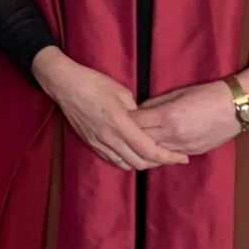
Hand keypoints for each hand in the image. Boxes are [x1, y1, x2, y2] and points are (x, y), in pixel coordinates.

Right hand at [32, 47, 188, 171]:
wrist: (65, 85)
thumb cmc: (94, 83)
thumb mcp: (122, 93)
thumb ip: (137, 111)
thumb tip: (146, 122)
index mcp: (121, 124)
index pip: (150, 150)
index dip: (169, 157)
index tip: (182, 157)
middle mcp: (110, 138)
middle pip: (140, 163)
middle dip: (158, 163)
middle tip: (170, 156)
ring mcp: (99, 143)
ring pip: (126, 165)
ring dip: (142, 163)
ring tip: (152, 155)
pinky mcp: (91, 143)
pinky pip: (112, 160)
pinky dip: (126, 161)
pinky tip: (132, 153)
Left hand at [132, 69, 248, 156]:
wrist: (236, 107)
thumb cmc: (207, 94)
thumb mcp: (178, 93)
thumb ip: (156, 104)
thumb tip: (139, 111)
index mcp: (167, 116)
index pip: (136, 123)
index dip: (125, 120)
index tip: (118, 117)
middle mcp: (173, 134)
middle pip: (141, 140)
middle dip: (130, 136)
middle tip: (121, 132)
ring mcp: (183, 146)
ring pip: (154, 152)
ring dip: (143, 147)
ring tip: (134, 142)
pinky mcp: (193, 152)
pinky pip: (169, 155)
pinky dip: (159, 153)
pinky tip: (154, 148)